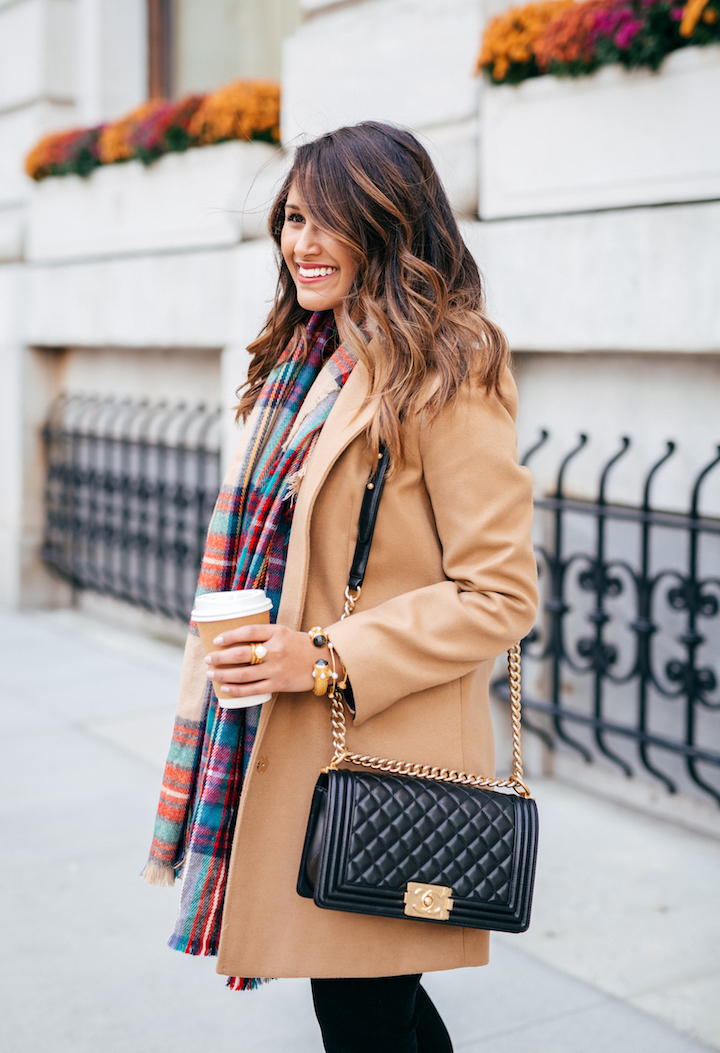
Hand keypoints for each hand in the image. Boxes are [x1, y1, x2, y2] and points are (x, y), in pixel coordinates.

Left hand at [204, 622, 337, 699]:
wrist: (324, 660)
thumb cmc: (300, 645)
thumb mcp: (283, 632)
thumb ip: (263, 635)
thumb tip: (235, 640)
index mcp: (277, 632)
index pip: (248, 632)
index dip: (230, 635)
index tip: (216, 640)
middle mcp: (276, 650)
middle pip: (242, 654)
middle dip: (220, 657)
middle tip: (209, 658)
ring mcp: (276, 669)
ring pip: (244, 674)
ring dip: (224, 675)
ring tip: (211, 674)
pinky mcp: (278, 684)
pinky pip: (253, 689)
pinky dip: (237, 690)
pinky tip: (225, 689)